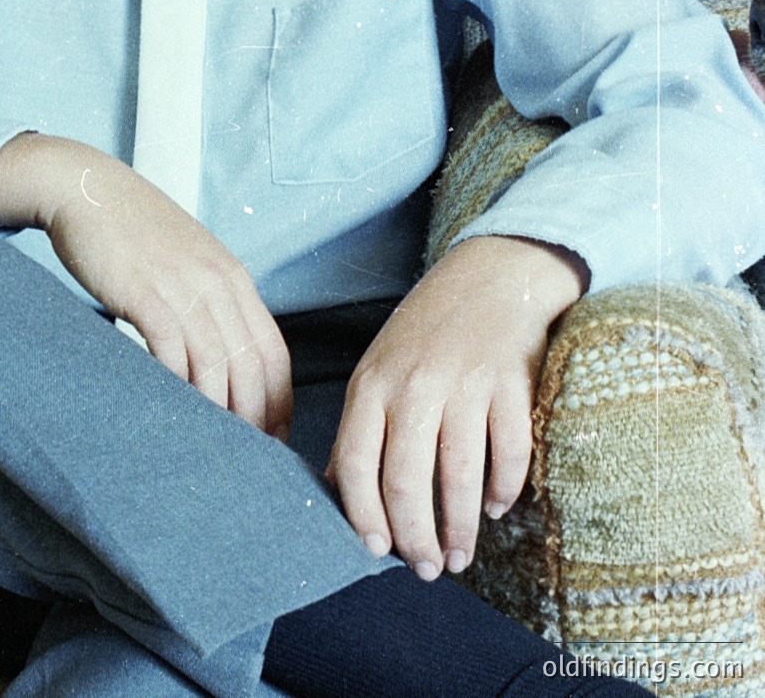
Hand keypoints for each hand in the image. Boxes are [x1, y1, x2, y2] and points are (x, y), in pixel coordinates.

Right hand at [0, 133, 291, 440]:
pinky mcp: (145, 294)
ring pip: (216, 365)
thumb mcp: (188, 261)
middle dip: (253, 421)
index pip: (274, 352)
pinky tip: (170, 412)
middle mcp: (218, 282)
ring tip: (210, 450)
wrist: (88, 189)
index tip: (273, 441)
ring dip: (217, 414)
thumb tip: (222, 359)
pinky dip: (176, 387)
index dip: (278, 403)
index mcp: (234, 278)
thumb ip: (210, 301)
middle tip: (245, 463)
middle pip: (251, 366)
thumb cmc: (133, 232)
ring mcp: (183, 287)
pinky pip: (171, 352)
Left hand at [326, 235, 586, 578]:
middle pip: (407, 481)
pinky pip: (509, 453)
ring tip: (459, 556)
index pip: (356, 462)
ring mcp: (465, 384)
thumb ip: (359, 426)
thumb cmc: (426, 332)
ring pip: (459, 477)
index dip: (363, 514)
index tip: (376, 550)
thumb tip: (334, 487)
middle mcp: (414, 385)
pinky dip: (503, 490)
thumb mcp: (378, 368)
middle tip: (426, 570)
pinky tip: (495, 508)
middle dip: (416, 538)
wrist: (490, 276)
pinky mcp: (511, 384)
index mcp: (373, 383)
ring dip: (459, 529)